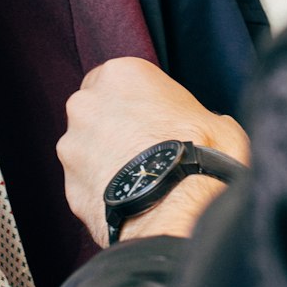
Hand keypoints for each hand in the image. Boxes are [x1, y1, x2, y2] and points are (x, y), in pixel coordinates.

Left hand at [57, 57, 250, 247]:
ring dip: (107, 158)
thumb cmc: (199, 159)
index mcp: (122, 74)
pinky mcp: (68, 183)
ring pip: (87, 147)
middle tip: (147, 148)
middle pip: (97, 109)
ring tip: (141, 180)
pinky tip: (130, 199)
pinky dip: (103, 188)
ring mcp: (72, 144)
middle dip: (116, 126)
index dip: (139, 100)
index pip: (122, 78)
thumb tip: (208, 128)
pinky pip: (87, 181)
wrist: (177, 212)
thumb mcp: (218, 123)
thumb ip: (199, 116)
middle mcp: (87, 103)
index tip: (155, 117)